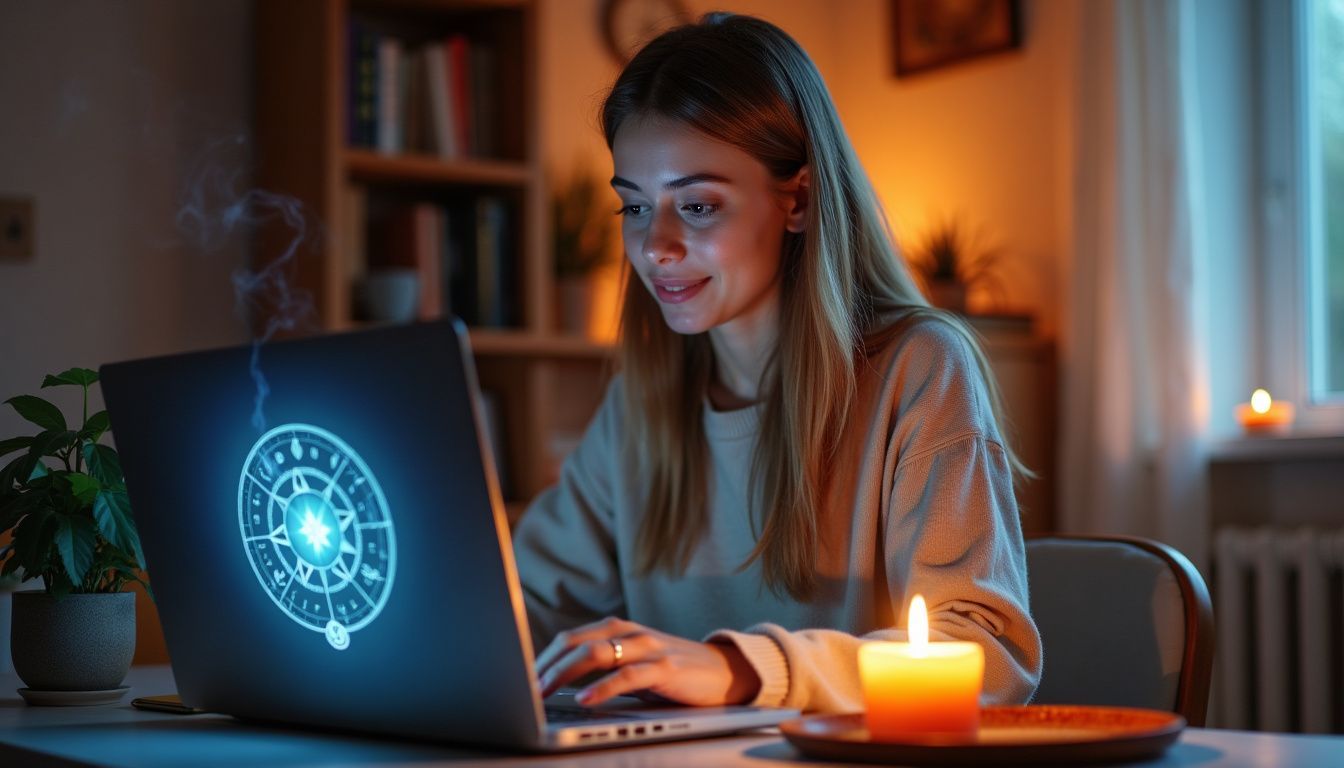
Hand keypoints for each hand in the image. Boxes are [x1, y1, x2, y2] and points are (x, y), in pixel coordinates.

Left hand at [534, 617, 760, 707]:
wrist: (723, 672)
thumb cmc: (671, 672)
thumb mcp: (632, 665)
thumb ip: (601, 668)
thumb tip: (558, 686)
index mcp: (617, 629)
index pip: (570, 639)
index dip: (543, 658)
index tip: (522, 680)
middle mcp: (630, 632)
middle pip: (576, 643)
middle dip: (547, 666)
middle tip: (526, 689)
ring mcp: (648, 648)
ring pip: (597, 654)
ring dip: (565, 674)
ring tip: (545, 691)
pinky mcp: (666, 668)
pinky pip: (628, 676)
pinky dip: (603, 687)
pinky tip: (586, 699)